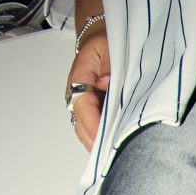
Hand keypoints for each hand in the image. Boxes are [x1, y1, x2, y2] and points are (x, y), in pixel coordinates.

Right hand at [65, 25, 110, 150]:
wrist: (99, 41)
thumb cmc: (103, 43)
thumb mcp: (107, 46)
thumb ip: (108, 64)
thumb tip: (106, 82)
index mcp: (79, 80)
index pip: (83, 108)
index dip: (94, 125)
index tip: (107, 137)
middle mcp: (77, 97)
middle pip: (82, 127)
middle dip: (98, 142)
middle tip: (117, 153)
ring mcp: (83, 106)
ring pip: (86, 132)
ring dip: (100, 143)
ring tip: (118, 153)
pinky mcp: (91, 111)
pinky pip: (94, 129)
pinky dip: (103, 138)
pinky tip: (117, 144)